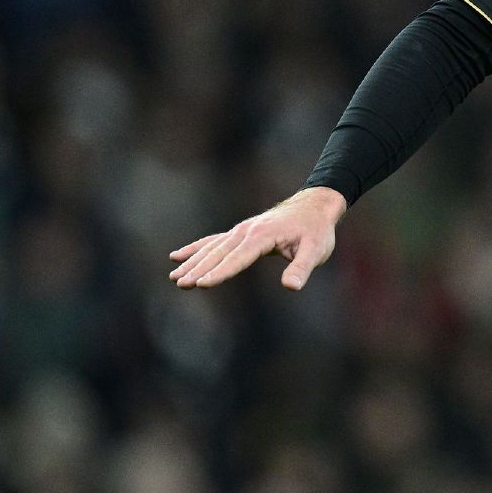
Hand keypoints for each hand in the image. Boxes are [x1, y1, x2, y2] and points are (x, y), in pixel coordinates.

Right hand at [168, 186, 346, 291]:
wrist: (315, 205)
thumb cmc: (317, 231)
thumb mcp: (316, 250)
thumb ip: (303, 268)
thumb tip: (291, 287)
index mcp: (263, 235)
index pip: (239, 257)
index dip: (221, 272)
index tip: (202, 284)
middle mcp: (247, 231)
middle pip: (219, 252)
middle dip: (199, 269)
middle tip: (180, 284)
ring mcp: (241, 230)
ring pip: (212, 247)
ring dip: (192, 262)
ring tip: (174, 278)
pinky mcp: (240, 232)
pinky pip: (213, 241)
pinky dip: (195, 248)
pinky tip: (176, 256)